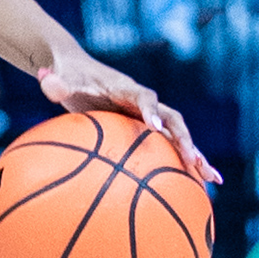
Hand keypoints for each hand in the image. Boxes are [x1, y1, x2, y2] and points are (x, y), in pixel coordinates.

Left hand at [38, 48, 221, 183]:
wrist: (75, 69)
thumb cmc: (68, 74)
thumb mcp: (59, 77)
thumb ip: (54, 82)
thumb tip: (45, 81)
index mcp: (125, 88)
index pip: (143, 97)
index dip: (151, 111)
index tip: (155, 128)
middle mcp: (143, 101)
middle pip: (172, 119)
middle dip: (186, 140)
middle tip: (197, 163)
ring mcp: (148, 115)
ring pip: (177, 135)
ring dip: (195, 155)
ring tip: (213, 181)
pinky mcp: (146, 127)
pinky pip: (167, 146)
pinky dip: (182, 164)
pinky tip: (195, 188)